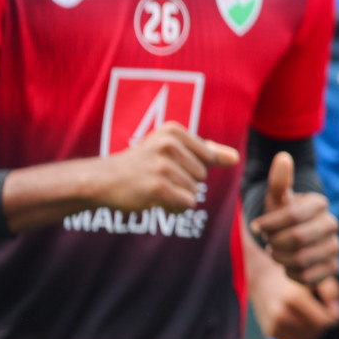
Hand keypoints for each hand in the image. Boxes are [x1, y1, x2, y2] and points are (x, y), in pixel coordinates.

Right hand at [94, 121, 238, 212]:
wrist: (102, 180)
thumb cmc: (141, 164)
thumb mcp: (172, 150)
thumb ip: (207, 153)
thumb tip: (236, 158)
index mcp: (174, 130)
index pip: (207, 157)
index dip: (190, 168)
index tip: (166, 165)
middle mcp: (169, 144)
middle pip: (202, 176)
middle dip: (183, 183)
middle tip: (156, 178)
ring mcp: (163, 166)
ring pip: (194, 192)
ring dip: (177, 197)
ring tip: (153, 189)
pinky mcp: (158, 187)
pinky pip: (187, 204)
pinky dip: (174, 208)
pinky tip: (156, 201)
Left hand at [249, 152, 338, 284]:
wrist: (291, 235)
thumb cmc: (281, 214)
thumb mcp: (276, 199)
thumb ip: (278, 181)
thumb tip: (282, 157)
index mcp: (319, 203)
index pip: (293, 215)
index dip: (270, 224)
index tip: (256, 227)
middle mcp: (332, 224)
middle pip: (298, 239)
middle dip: (275, 242)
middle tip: (268, 241)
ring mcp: (334, 246)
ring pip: (302, 259)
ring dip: (281, 258)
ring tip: (276, 252)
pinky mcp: (332, 266)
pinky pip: (308, 276)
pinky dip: (290, 272)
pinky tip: (287, 264)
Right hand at [249, 265, 338, 338]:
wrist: (263, 279)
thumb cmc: (296, 278)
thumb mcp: (316, 277)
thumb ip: (332, 292)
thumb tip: (337, 314)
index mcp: (294, 298)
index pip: (324, 322)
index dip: (333, 315)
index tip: (330, 306)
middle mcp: (281, 314)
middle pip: (317, 332)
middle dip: (324, 323)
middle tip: (319, 309)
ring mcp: (274, 325)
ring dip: (314, 332)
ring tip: (309, 315)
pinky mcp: (270, 334)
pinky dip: (302, 336)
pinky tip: (299, 321)